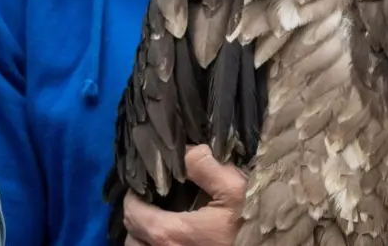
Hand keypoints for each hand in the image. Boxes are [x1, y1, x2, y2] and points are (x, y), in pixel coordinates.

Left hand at [121, 145, 245, 245]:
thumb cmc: (254, 221)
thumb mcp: (234, 187)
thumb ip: (203, 164)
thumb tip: (183, 151)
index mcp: (172, 234)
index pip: (133, 214)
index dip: (134, 196)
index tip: (145, 184)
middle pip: (134, 238)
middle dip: (137, 219)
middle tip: (152, 202)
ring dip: (146, 237)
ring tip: (161, 222)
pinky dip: (159, 245)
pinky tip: (178, 236)